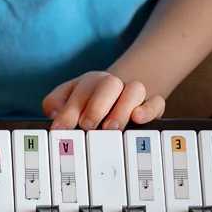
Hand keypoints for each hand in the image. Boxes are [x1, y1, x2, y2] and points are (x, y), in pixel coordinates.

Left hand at [43, 72, 166, 130]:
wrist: (117, 97)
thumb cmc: (86, 103)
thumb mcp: (66, 100)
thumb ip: (55, 104)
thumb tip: (55, 113)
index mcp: (89, 82)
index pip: (80, 91)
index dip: (69, 111)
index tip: (61, 129)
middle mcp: (112, 84)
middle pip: (109, 84)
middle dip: (96, 106)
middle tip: (87, 126)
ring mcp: (133, 93)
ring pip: (135, 90)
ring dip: (122, 108)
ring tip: (111, 128)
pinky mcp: (151, 104)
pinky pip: (156, 101)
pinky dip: (149, 109)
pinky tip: (138, 118)